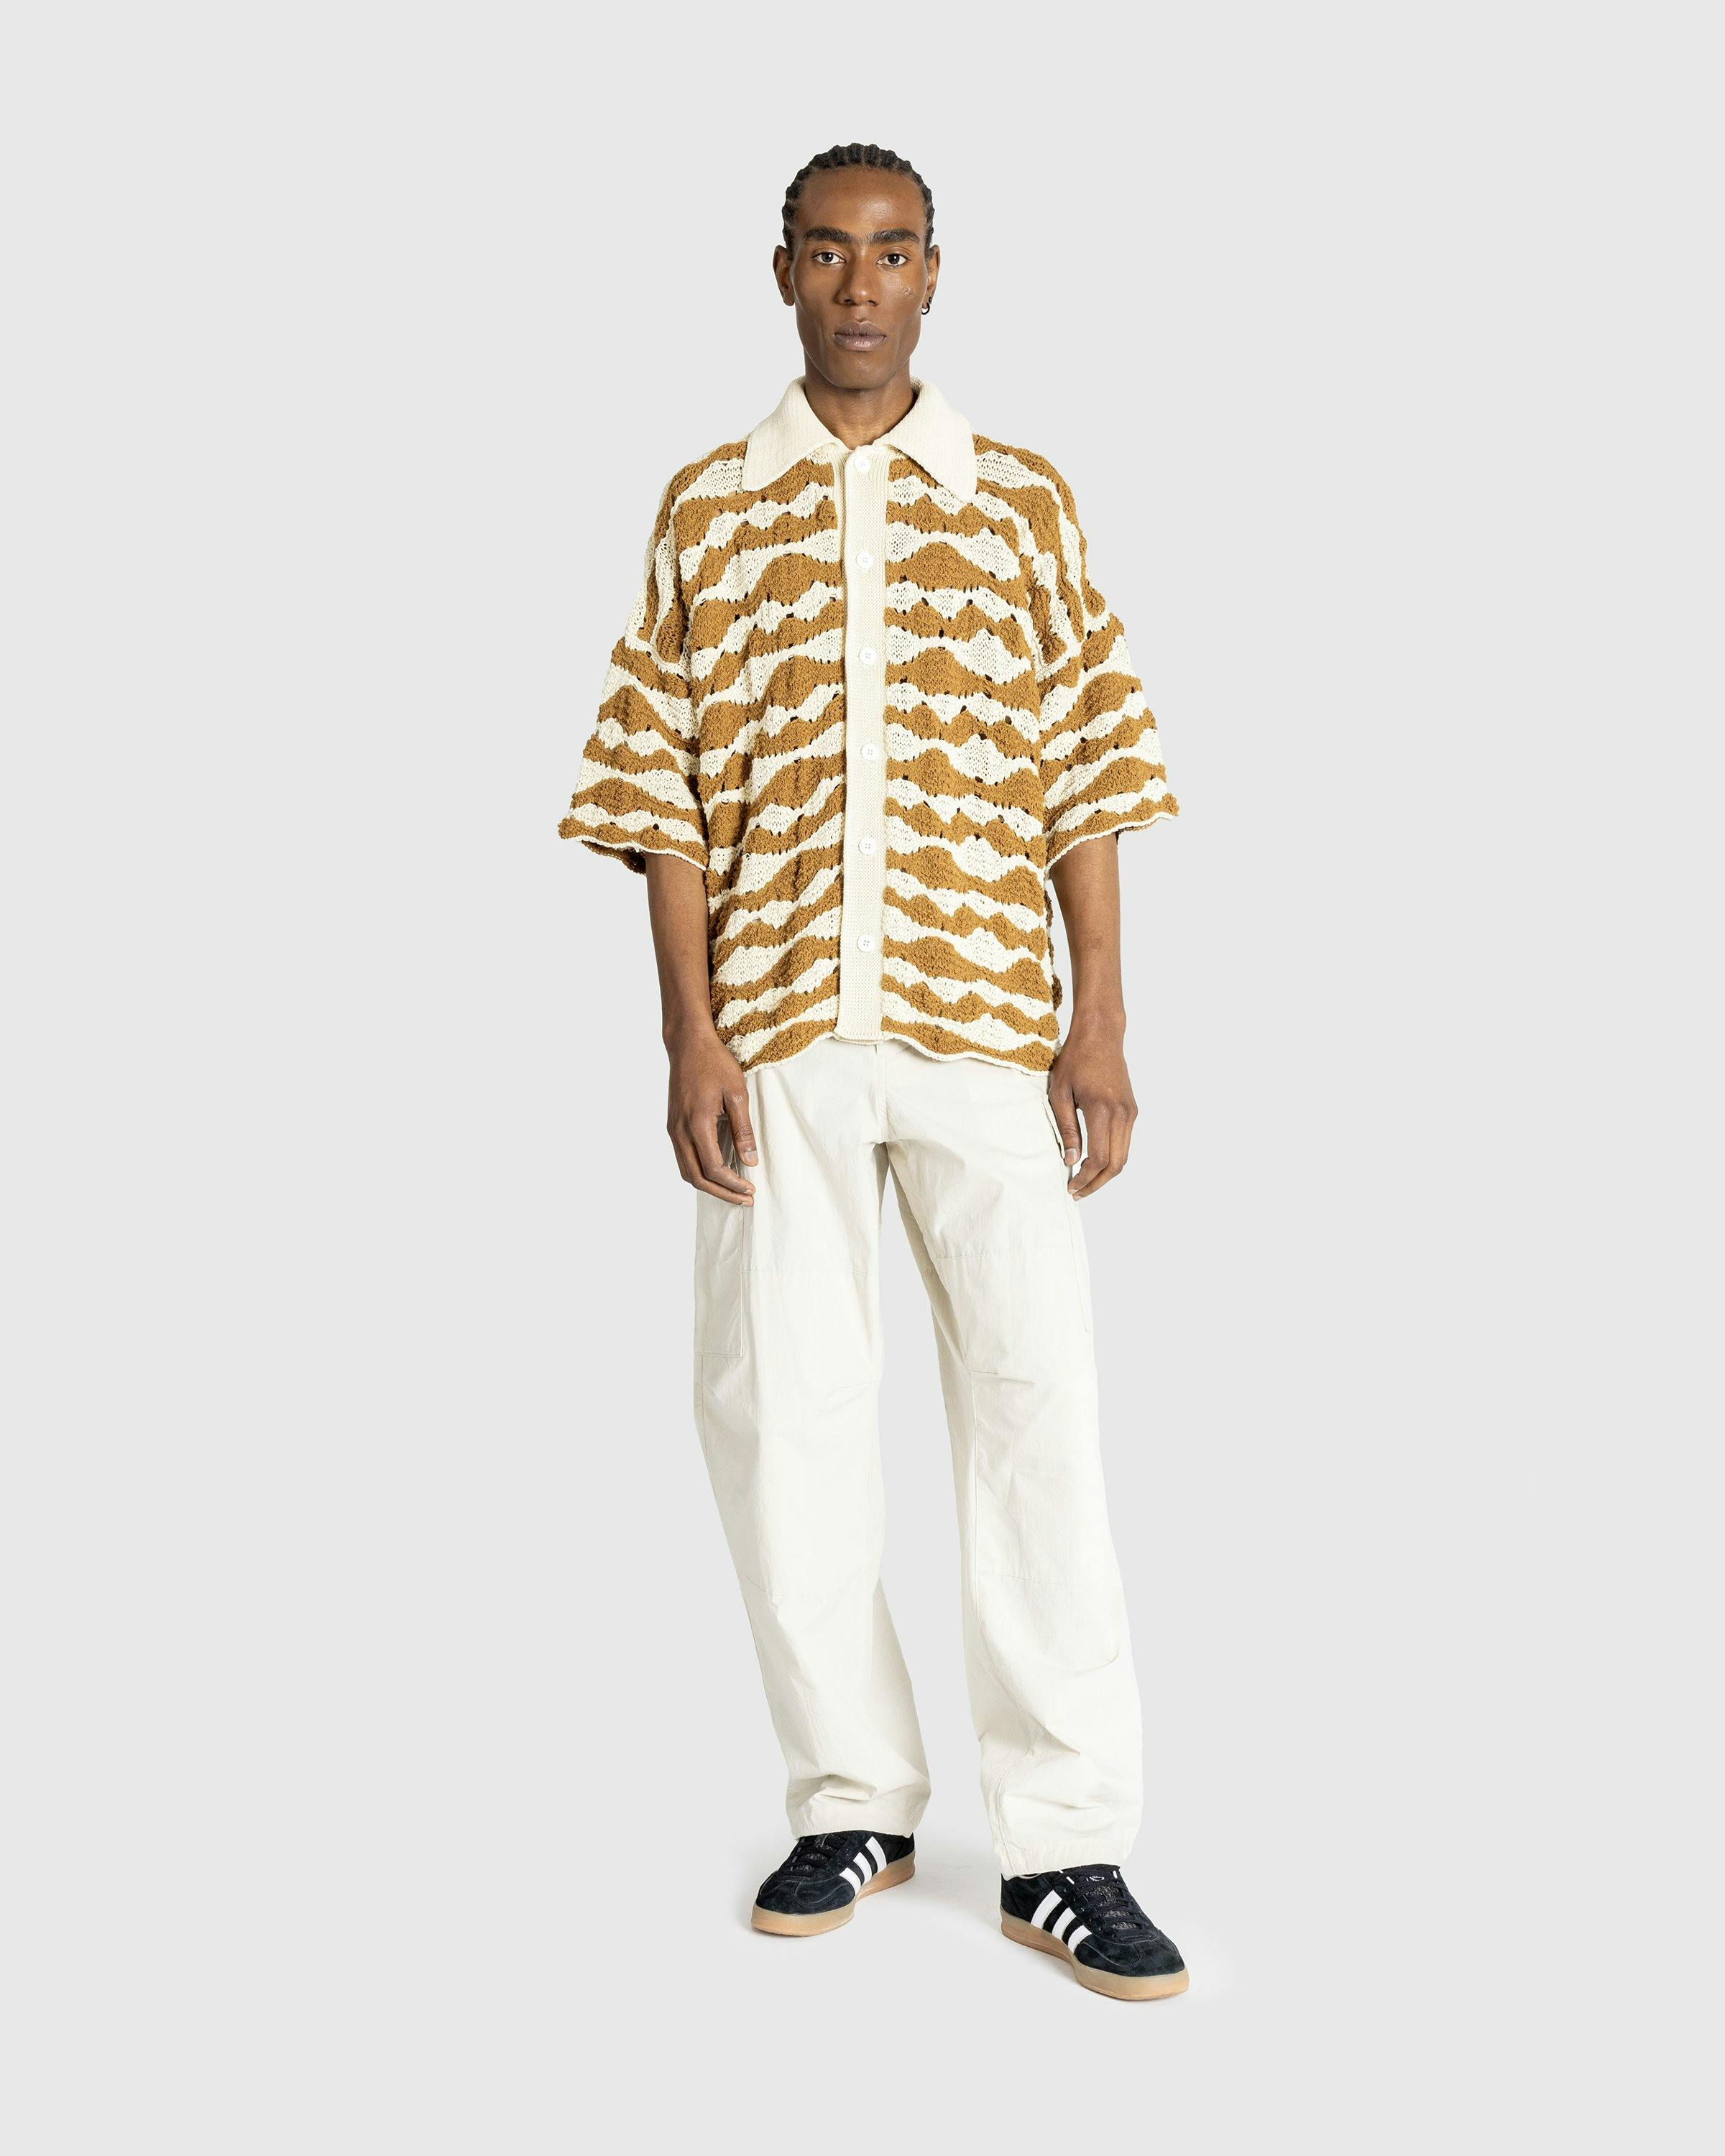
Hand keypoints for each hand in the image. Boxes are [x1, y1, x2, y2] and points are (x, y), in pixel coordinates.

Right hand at [667, 1028, 757, 1204]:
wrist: (688, 1044)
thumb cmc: (715, 1063)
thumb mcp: (737, 1094)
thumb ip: (743, 1130)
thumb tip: (751, 1161)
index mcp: (696, 1124)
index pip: (713, 1168)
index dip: (733, 1184)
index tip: (751, 1189)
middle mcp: (679, 1131)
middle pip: (697, 1178)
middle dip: (722, 1193)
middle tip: (745, 1199)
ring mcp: (673, 1129)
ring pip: (686, 1171)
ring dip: (709, 1186)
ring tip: (732, 1191)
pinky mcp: (672, 1126)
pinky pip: (683, 1158)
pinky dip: (699, 1172)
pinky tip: (717, 1172)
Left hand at [1047, 1024, 1137, 1198]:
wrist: (1101, 1035)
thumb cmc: (1075, 1060)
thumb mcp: (1060, 1094)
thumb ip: (1066, 1129)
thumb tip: (1071, 1161)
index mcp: (1102, 1110)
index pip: (1099, 1158)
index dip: (1085, 1178)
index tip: (1070, 1186)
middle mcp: (1122, 1114)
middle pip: (1116, 1164)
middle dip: (1097, 1183)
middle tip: (1077, 1192)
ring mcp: (1131, 1112)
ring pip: (1124, 1156)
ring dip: (1105, 1173)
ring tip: (1084, 1181)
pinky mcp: (1132, 1110)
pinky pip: (1125, 1142)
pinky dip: (1112, 1157)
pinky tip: (1093, 1160)